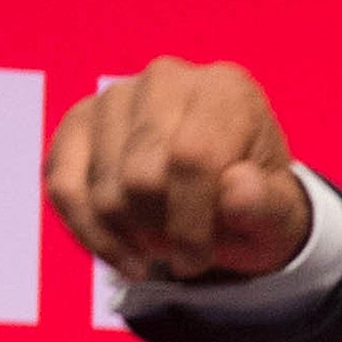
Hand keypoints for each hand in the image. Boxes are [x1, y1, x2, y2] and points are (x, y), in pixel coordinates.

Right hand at [44, 57, 312, 282]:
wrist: (226, 200)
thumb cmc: (255, 205)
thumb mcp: (279, 216)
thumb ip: (266, 206)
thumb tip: (238, 188)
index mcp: (227, 91)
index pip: (191, 157)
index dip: (190, 223)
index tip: (198, 261)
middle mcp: (167, 79)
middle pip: (141, 175)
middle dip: (162, 232)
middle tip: (186, 256)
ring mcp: (115, 96)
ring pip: (102, 188)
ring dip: (132, 236)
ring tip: (165, 244)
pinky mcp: (78, 123)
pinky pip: (63, 185)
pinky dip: (89, 233)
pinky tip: (122, 256)